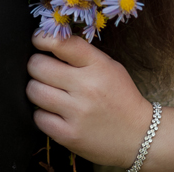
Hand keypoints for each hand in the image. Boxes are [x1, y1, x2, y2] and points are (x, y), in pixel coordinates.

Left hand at [26, 33, 153, 166]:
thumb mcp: (109, 67)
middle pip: (38, 66)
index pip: (61, 43)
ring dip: (36, 89)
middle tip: (42, 70)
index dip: (42, 38)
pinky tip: (53, 113)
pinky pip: (38, 118)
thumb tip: (50, 43)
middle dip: (36, 66)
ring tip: (46, 91)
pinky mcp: (69, 135)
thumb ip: (82, 55)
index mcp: (98, 65)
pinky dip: (42, 114)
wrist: (139, 136)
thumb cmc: (121, 97)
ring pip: (34, 91)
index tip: (38, 41)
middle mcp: (87, 87)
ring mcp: (77, 112)